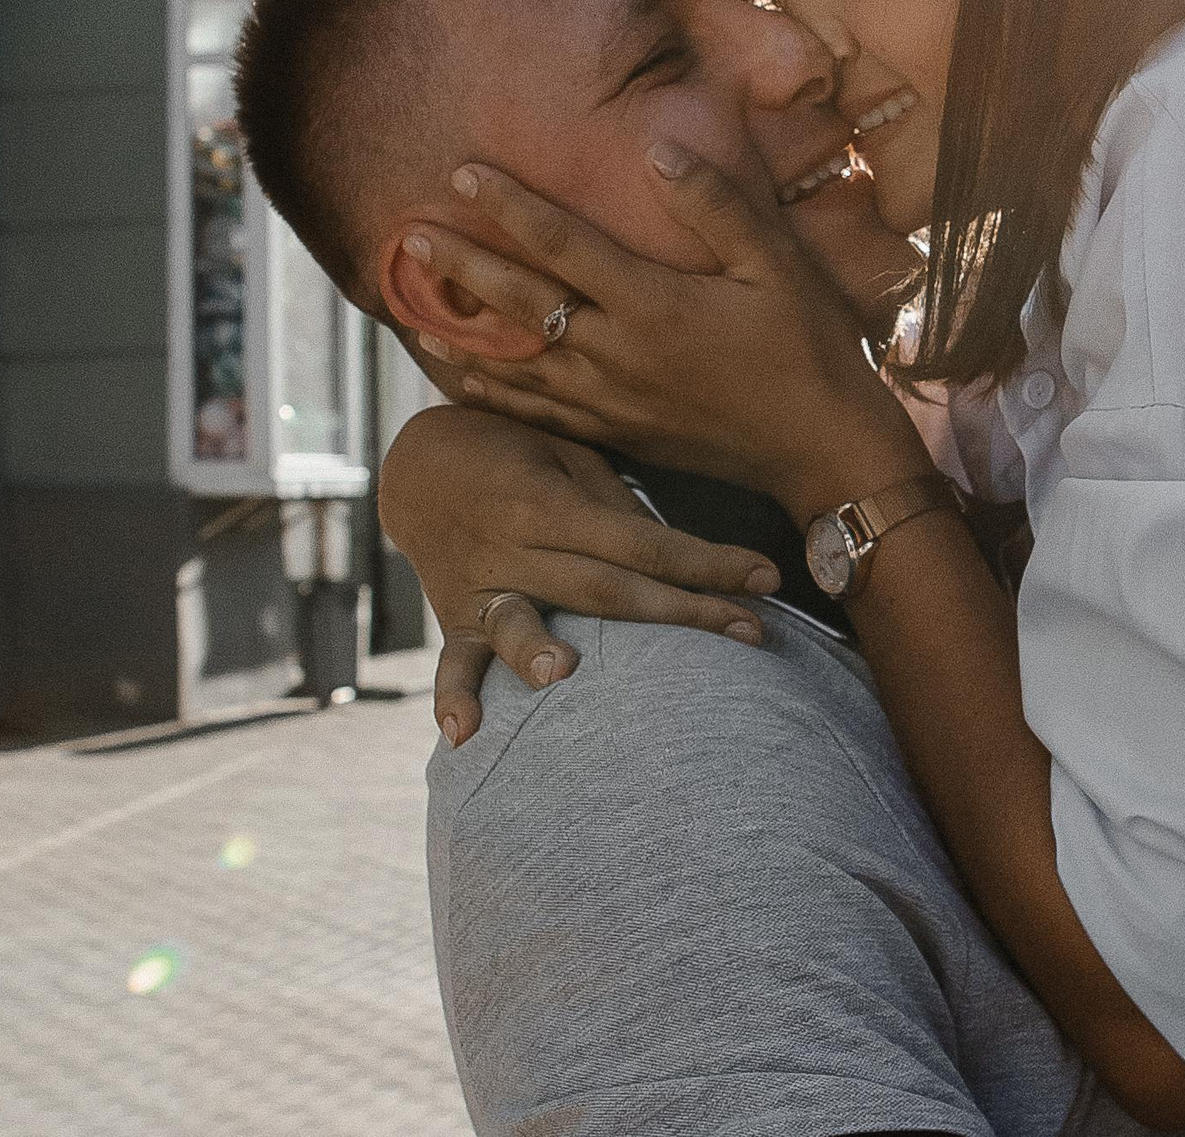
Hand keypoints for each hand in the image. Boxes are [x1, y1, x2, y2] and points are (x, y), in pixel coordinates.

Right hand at [377, 405, 781, 743]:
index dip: (706, 562)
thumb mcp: (569, 452)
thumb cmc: (516, 450)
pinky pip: (453, 660)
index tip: (767, 578)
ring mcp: (479, 587)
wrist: (417, 463)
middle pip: (605, 590)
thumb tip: (673, 554)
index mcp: (549, 503)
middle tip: (753, 634)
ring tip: (564, 673)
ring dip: (538, 650)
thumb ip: (615, 503)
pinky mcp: (452, 617)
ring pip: (518, 622)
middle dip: (682, 613)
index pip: (642, 542)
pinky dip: (454, 697)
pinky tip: (463, 734)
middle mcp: (513, 547)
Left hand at [408, 147, 933, 520]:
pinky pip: (536, 412)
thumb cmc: (809, 348)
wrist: (822, 448)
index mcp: (655, 305)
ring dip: (460, 329)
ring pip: (516, 363)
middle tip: (410, 235)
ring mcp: (613, 401)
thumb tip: (654, 151)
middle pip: (523, 303)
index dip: (510, 206)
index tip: (461, 173)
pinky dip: (489, 391)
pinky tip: (457, 375)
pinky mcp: (617, 435)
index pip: (564, 244)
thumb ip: (715, 206)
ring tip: (407, 303)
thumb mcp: (777, 265)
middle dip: (463, 265)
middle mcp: (620, 355)